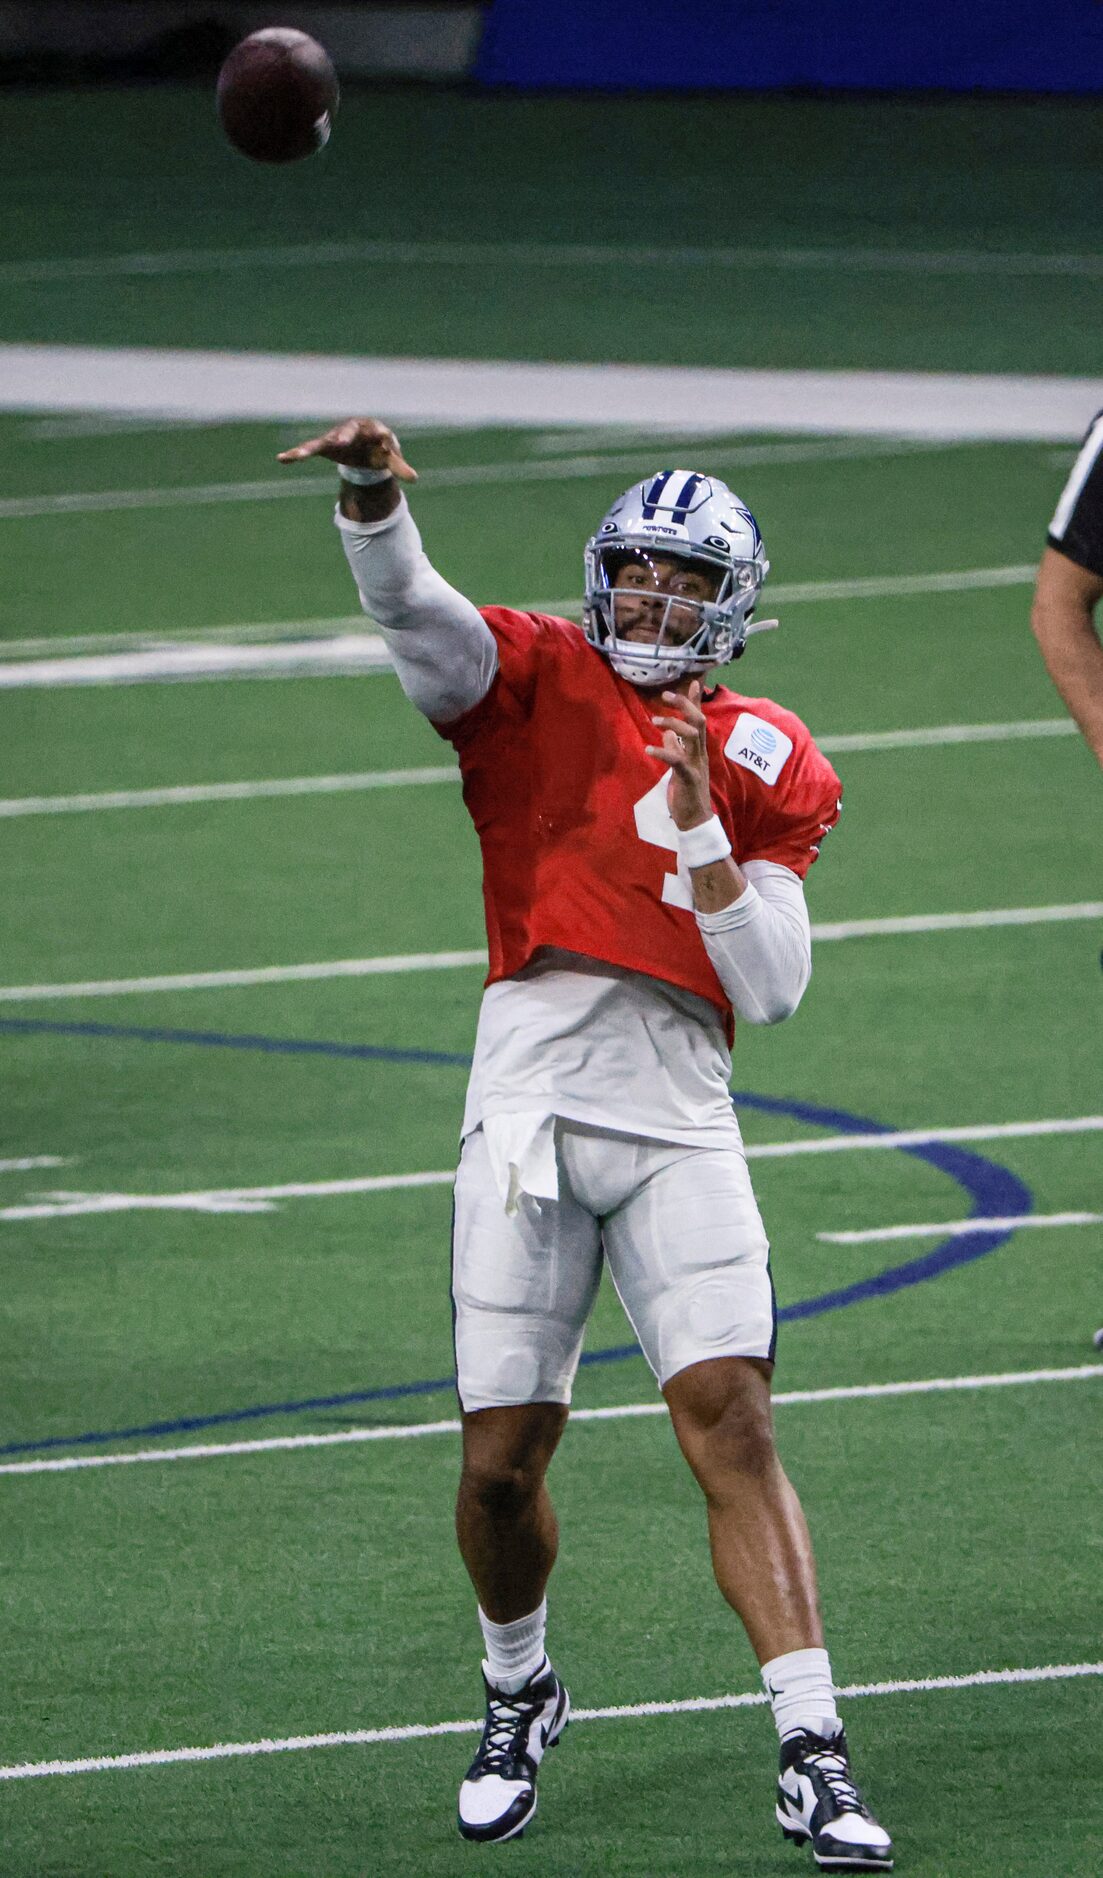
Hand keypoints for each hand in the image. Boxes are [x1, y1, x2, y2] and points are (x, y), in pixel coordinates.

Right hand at [277, 417, 417, 480]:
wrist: (364, 444)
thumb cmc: (379, 449)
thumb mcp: (389, 458)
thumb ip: (399, 467)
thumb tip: (414, 479)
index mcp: (371, 429)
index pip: (376, 431)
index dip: (378, 435)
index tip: (382, 438)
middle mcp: (351, 430)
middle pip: (347, 431)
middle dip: (343, 435)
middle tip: (340, 440)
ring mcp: (335, 437)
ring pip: (323, 441)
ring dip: (312, 448)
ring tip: (300, 454)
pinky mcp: (324, 446)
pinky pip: (309, 449)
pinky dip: (296, 454)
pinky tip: (282, 459)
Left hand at [644, 681, 712, 828]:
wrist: (695, 820)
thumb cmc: (687, 793)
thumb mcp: (679, 766)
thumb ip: (675, 748)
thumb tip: (667, 733)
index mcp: (698, 750)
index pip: (699, 720)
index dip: (695, 702)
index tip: (692, 683)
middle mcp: (700, 753)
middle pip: (698, 721)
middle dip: (684, 704)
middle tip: (666, 694)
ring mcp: (696, 764)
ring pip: (692, 735)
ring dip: (673, 723)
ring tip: (654, 720)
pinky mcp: (688, 777)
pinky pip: (676, 760)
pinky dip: (663, 751)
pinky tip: (649, 748)